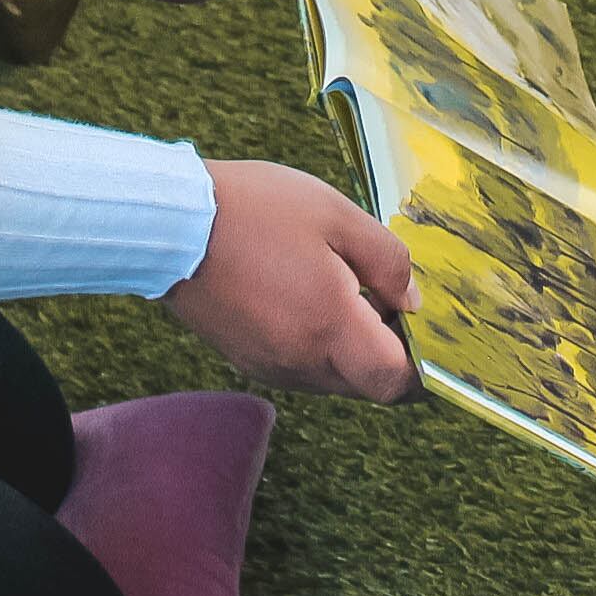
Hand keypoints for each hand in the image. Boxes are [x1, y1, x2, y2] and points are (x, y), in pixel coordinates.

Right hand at [167, 159, 419, 400]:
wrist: (171, 225)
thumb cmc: (255, 211)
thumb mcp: (337, 216)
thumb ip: (388, 262)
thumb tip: (412, 302)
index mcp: (329, 328)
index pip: (394, 382)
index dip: (420, 364)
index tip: (424, 328)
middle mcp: (299, 362)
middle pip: (367, 384)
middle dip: (389, 351)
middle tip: (387, 295)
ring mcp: (269, 366)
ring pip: (334, 378)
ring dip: (353, 347)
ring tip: (345, 287)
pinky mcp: (246, 359)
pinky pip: (301, 368)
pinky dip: (319, 345)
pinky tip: (309, 295)